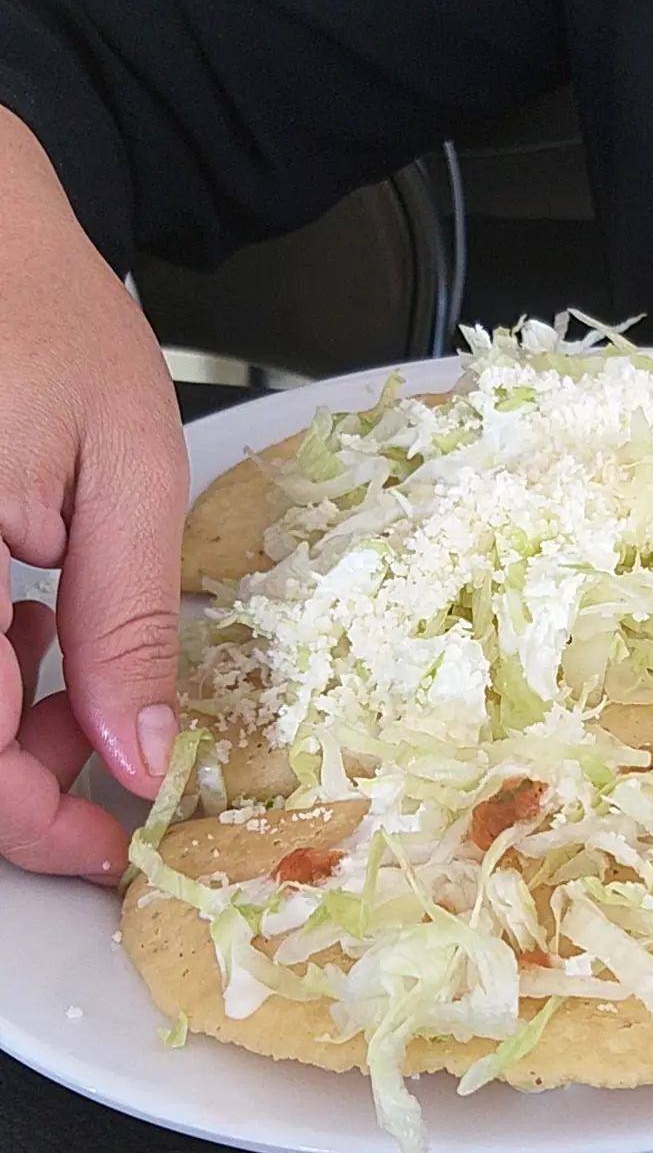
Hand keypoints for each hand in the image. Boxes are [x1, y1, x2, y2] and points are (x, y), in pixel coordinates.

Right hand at [0, 110, 188, 880]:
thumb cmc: (41, 307)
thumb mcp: (124, 464)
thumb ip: (127, 622)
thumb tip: (138, 758)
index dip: (37, 824)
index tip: (110, 845)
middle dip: (23, 775)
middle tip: (109, 736)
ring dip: (1, 723)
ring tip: (69, 645)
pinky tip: (19, 614)